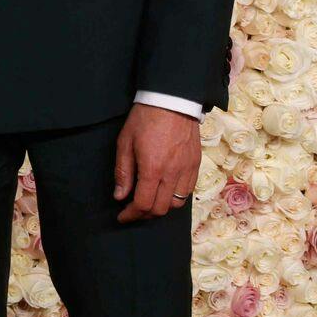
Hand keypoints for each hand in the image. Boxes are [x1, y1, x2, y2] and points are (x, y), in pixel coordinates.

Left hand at [114, 102, 199, 222]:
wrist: (172, 100)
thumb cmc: (145, 119)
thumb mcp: (125, 143)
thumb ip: (123, 172)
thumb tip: (120, 196)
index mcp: (153, 169)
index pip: (143, 204)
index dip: (131, 215)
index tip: (122, 216)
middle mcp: (172, 173)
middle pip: (160, 209)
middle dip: (144, 214)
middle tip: (133, 210)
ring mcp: (187, 169)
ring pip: (176, 204)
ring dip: (161, 208)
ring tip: (150, 201)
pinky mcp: (195, 164)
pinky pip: (188, 191)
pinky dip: (175, 197)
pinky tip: (165, 191)